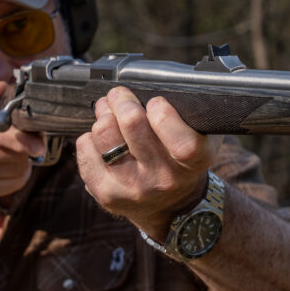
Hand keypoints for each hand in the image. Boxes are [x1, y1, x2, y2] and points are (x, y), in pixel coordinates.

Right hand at [0, 80, 45, 207]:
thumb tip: (5, 88)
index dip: (24, 138)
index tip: (39, 141)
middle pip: (13, 151)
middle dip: (26, 144)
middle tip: (25, 138)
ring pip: (16, 168)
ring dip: (22, 159)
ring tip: (13, 150)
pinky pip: (11, 185)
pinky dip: (17, 175)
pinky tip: (8, 164)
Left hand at [76, 87, 221, 235]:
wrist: (169, 206)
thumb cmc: (182, 160)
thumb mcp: (203, 137)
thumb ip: (193, 113)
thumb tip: (161, 83)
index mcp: (193, 163)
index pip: (180, 139)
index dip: (163, 112)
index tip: (156, 102)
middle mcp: (164, 179)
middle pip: (133, 123)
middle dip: (123, 100)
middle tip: (121, 95)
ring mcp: (133, 188)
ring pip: (104, 132)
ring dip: (103, 115)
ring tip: (108, 112)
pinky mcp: (107, 193)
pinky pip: (86, 148)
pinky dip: (91, 137)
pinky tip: (103, 140)